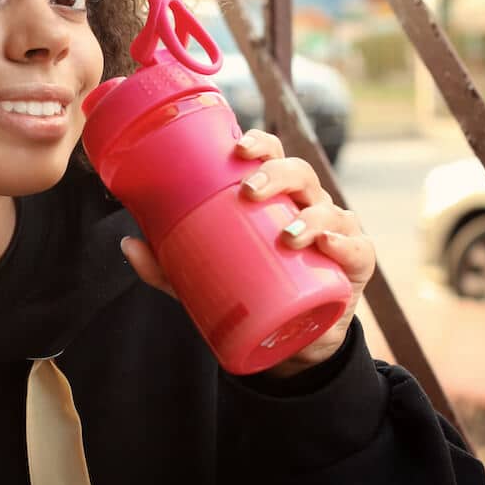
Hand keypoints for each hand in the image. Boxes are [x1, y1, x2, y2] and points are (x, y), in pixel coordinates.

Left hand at [120, 129, 376, 377]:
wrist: (290, 340)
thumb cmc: (248, 290)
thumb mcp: (201, 281)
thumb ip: (166, 266)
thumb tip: (128, 243)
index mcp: (274, 196)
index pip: (271, 155)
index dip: (259, 143)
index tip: (237, 148)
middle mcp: (306, 205)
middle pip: (300, 172)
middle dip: (277, 174)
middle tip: (249, 191)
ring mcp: (335, 232)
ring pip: (327, 209)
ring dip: (308, 215)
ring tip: (285, 235)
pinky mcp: (354, 265)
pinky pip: (356, 248)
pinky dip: (342, 245)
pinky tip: (327, 247)